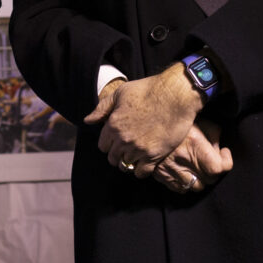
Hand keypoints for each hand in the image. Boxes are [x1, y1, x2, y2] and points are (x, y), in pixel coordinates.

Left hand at [85, 64, 203, 175]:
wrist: (175, 95)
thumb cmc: (148, 90)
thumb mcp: (120, 93)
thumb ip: (102, 108)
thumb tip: (88, 120)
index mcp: (113, 125)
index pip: (102, 146)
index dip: (109, 143)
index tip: (116, 140)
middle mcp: (123, 140)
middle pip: (112, 158)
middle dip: (117, 154)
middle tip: (126, 148)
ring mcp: (138, 149)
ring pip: (125, 166)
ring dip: (129, 162)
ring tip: (136, 155)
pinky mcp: (154, 155)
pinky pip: (141, 173)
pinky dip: (141, 170)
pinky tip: (145, 162)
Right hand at [152, 121, 233, 192]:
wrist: (150, 120)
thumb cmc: (181, 120)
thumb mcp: (202, 121)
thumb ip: (215, 136)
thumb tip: (219, 149)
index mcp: (195, 145)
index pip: (218, 168)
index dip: (226, 161)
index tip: (224, 152)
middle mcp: (183, 160)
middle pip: (209, 180)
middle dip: (214, 171)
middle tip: (212, 160)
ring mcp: (170, 169)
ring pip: (194, 187)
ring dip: (200, 179)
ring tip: (198, 168)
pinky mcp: (160, 174)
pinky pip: (179, 189)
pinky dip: (185, 184)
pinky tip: (186, 172)